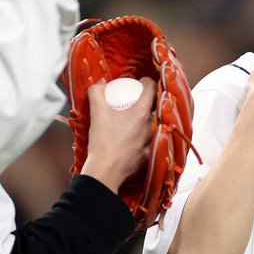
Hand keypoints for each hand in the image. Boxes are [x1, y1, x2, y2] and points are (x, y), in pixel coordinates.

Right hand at [80, 77, 154, 193]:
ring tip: (139, 118)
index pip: (151, 89)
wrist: (105, 171)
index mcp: (141, 112)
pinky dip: (148, 137)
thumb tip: (100, 83)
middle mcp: (151, 125)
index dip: (146, 82)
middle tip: (139, 100)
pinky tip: (139, 137)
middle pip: (156, 106)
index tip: (140, 83)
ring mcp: (153, 141)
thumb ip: (96, 92)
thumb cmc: (102, 142)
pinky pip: (153, 141)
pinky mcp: (151, 155)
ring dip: (150, 119)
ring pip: (156, 124)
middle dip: (149, 101)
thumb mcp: (96, 112)